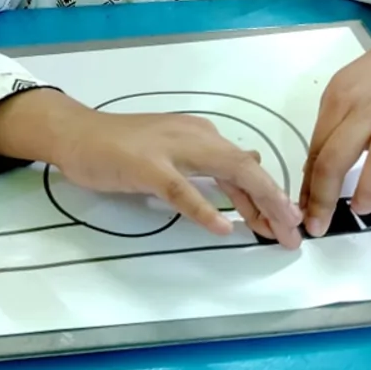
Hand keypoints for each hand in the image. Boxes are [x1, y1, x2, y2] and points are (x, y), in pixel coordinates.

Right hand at [0, 89, 302, 247]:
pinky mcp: (145, 165)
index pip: (246, 166)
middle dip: (276, 202)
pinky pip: (181, 189)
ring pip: (226, 171)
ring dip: (256, 203)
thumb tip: (254, 160)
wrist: (76, 133)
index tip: (288, 225)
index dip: (271, 196)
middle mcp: (194, 135)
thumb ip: (212, 158)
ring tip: (275, 231)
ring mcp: (170, 148)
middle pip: (246, 169)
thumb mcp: (176, 147)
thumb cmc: (121, 146)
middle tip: (294, 236)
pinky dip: (204, 208)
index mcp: (201, 134)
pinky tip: (222, 228)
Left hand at [300, 9, 370, 234]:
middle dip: (324, 195)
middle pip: (339, 153)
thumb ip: (329, 131)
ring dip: (368, 188)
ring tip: (359, 208)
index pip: (317, 148)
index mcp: (341, 99)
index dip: (308, 185)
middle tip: (319, 224)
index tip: (302, 212)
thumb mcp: (343, 93)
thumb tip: (312, 177)